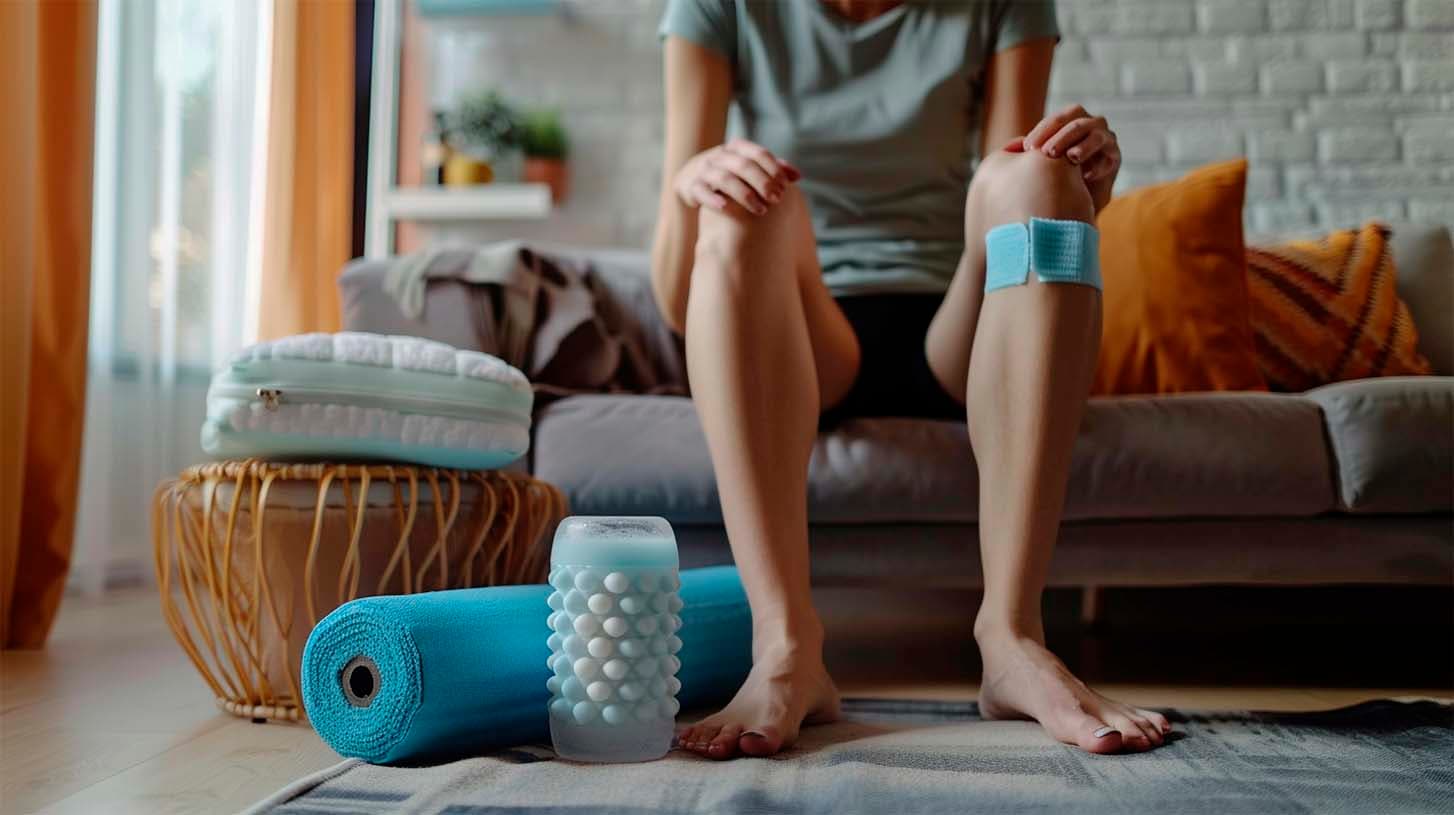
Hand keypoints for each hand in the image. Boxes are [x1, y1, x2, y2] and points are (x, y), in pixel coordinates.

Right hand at [674, 139, 799, 215]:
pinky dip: (713, 198)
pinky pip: (702, 190)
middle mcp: (720, 156)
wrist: (692, 178)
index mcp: (737, 148)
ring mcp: (705, 170)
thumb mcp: (750, 167)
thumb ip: (773, 170)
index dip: (774, 169)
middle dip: (763, 183)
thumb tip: (798, 176)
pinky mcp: (692, 186)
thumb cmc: (730, 173)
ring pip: (725, 179)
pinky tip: (725, 207)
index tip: (785, 187)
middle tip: (777, 200)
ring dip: (745, 195)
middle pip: (744, 166)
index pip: (759, 153)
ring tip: (761, 211)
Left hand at [1022, 104, 1120, 212]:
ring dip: (1082, 145)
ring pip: (1096, 135)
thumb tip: (1008, 150)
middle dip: (1062, 135)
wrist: (1076, 207)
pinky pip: (1110, 156)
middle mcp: (1089, 128)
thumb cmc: (1054, 182)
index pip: (1057, 120)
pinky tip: (1086, 177)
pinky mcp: (1115, 158)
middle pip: (1077, 121)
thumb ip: (1030, 155)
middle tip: (1047, 152)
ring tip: (1071, 158)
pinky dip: (1098, 165)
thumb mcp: (1039, 166)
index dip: (1043, 130)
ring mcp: (1104, 140)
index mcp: (1069, 124)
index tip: (1028, 148)